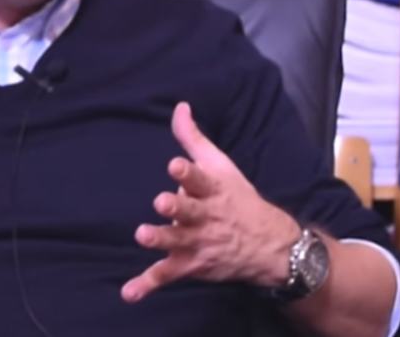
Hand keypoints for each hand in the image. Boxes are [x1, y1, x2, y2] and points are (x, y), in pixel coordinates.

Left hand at [121, 102, 300, 302]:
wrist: (270, 246)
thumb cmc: (238, 199)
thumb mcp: (221, 165)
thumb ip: (193, 138)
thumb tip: (179, 106)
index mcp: (213, 190)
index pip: (201, 179)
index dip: (188, 173)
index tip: (175, 165)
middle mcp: (206, 217)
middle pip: (190, 211)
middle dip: (176, 207)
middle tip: (161, 202)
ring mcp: (199, 243)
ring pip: (178, 242)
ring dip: (162, 240)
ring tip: (144, 235)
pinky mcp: (190, 265)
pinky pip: (167, 275)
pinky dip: (148, 285)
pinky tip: (129, 292)